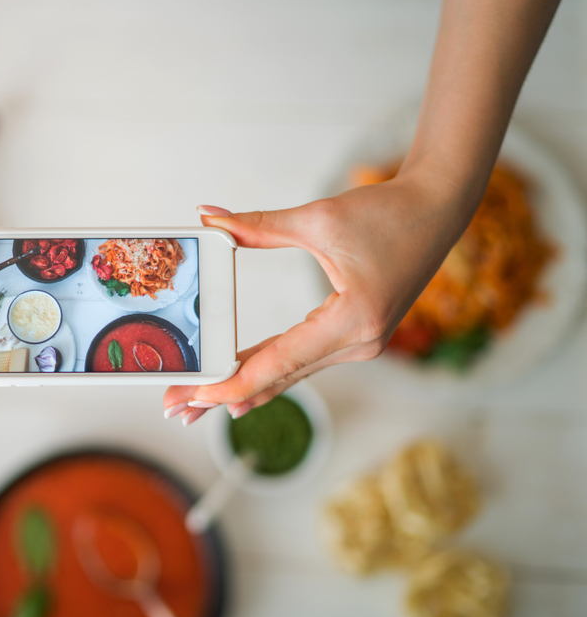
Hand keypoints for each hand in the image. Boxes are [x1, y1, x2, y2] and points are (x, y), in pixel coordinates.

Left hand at [163, 167, 477, 424]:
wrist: (440, 209)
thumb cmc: (387, 212)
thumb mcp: (318, 218)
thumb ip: (257, 226)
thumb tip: (208, 218)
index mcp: (352, 320)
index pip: (278, 362)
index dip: (231, 382)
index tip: (193, 396)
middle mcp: (359, 343)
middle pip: (277, 378)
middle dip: (223, 395)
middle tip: (176, 408)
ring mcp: (360, 345)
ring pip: (288, 375)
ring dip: (241, 388)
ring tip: (194, 403)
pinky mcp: (355, 337)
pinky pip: (302, 362)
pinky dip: (267, 373)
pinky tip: (237, 389)